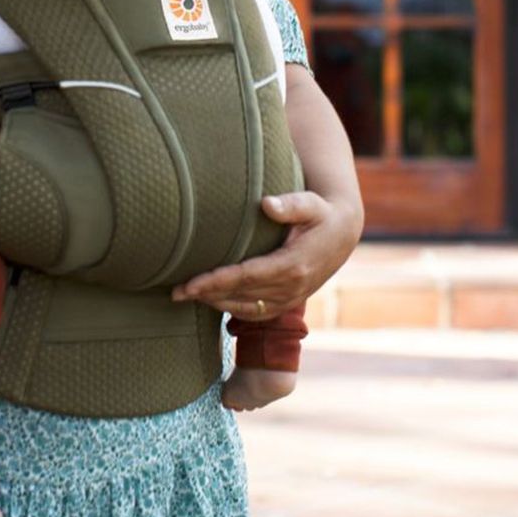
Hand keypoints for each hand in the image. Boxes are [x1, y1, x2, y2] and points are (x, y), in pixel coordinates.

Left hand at [171, 189, 361, 318]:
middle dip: (206, 295)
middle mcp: (292, 287)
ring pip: (247, 308)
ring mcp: (292, 298)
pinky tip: (212, 301)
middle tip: (175, 291)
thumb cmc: (320, 213)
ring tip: (188, 296)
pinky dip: (233, 310)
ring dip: (216, 304)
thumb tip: (266, 204)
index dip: (215, 281)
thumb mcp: (310, 203)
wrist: (342, 233)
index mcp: (293, 265)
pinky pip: (258, 312)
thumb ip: (290, 204)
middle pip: (241, 295)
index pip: (245, 277)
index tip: (189, 284)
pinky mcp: (290, 301)